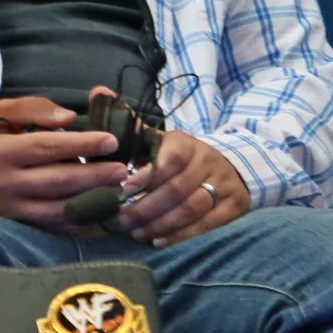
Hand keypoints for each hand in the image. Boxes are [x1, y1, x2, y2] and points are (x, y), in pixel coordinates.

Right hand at [0, 96, 126, 229]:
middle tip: (122, 170)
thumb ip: (32, 110)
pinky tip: (96, 209)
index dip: (81, 145)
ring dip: (91, 201)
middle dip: (94, 176)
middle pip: (57, 181)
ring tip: (117, 191)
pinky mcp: (12, 225)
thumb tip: (68, 119)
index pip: (47, 148)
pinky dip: (75, 220)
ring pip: (57, 209)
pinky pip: (49, 226)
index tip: (110, 141)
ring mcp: (8, 210)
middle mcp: (4, 184)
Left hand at [111, 128, 251, 247]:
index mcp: (187, 143)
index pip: (170, 158)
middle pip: (177, 188)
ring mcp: (223, 184)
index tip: (124, 188)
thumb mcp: (163, 141)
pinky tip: (158, 241)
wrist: (233, 166)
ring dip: (160, 224)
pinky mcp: (232, 205)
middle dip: (146, 208)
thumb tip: (99, 92)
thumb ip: (132, 126)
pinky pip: (206, 224)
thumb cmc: (184, 157)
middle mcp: (207, 161)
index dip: (147, 174)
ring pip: (191, 208)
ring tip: (137, 233)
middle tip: (122, 220)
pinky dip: (180, 235)